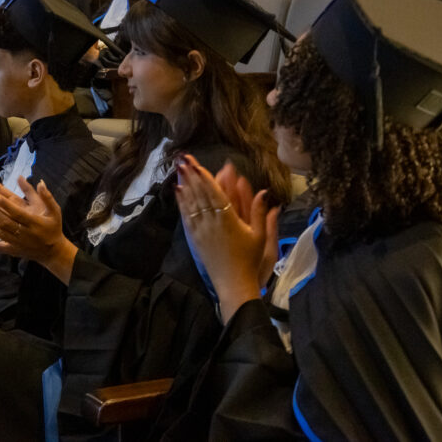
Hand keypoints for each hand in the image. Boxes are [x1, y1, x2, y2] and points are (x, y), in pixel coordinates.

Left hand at [0, 174, 76, 282]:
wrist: (53, 252)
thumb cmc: (53, 227)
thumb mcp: (55, 211)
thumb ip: (47, 197)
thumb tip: (39, 181)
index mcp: (34, 222)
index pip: (17, 212)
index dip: (6, 204)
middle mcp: (24, 234)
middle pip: (5, 221)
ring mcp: (17, 243)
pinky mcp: (12, 250)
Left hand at [174, 154, 278, 322]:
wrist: (233, 283)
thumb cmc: (250, 260)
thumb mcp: (260, 236)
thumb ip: (259, 212)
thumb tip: (264, 191)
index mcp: (228, 219)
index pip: (214, 193)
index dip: (204, 176)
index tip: (196, 163)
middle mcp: (212, 222)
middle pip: (199, 193)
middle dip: (191, 174)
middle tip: (183, 158)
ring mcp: (201, 230)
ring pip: (191, 203)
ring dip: (185, 183)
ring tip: (179, 168)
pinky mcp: (195, 238)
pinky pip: (186, 216)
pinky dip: (182, 202)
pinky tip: (178, 191)